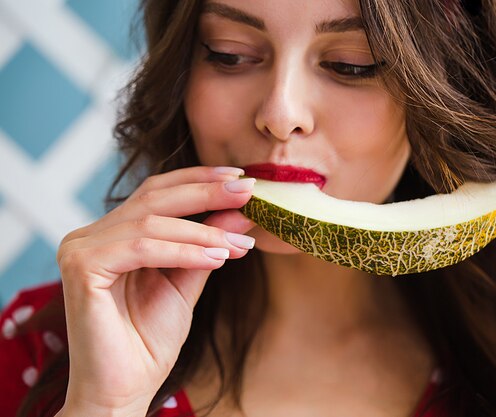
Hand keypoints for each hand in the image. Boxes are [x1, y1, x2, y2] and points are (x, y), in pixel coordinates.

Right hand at [56, 166, 256, 414]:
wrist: (125, 389)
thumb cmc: (150, 340)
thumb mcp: (188, 280)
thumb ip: (208, 244)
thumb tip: (240, 210)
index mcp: (113, 234)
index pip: (158, 192)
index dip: (199, 180)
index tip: (241, 178)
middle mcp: (92, 235)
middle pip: (154, 196)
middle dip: (206, 191)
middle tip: (247, 190)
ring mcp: (81, 248)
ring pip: (152, 222)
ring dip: (203, 231)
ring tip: (238, 243)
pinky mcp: (82, 267)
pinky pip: (142, 247)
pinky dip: (183, 250)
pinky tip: (216, 258)